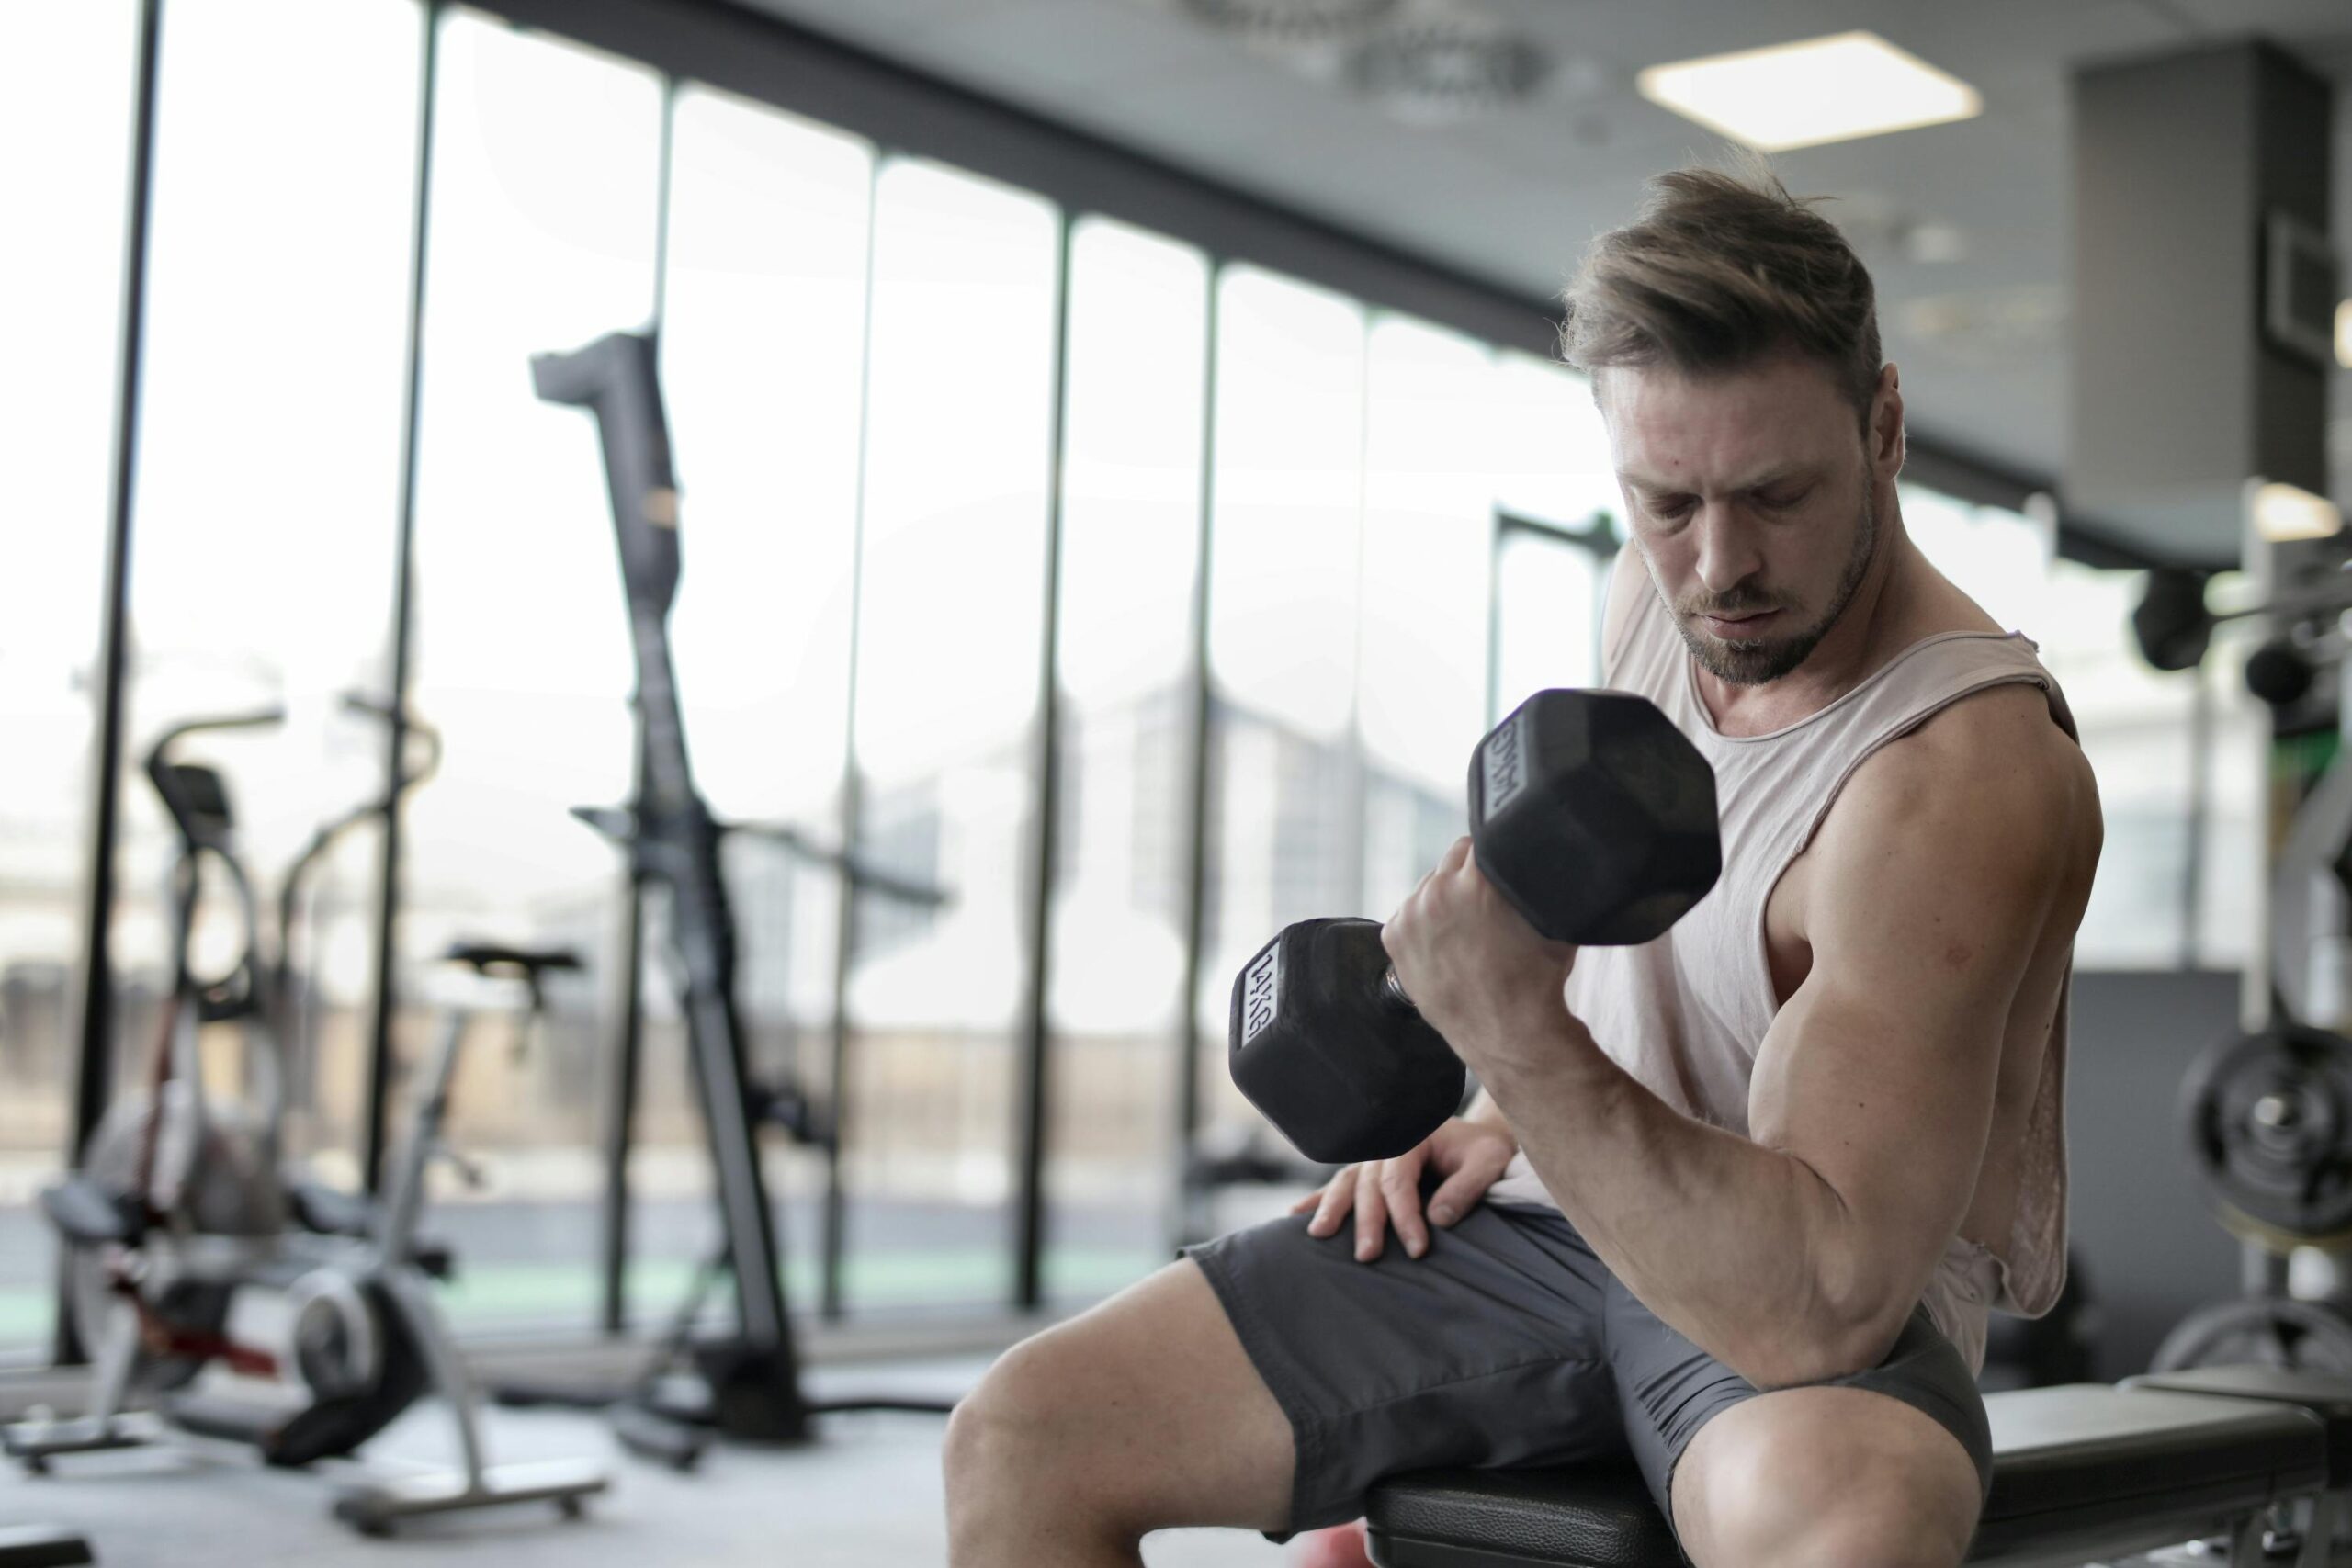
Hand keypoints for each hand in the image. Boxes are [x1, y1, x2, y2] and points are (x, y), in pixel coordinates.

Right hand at [1290, 1116, 1519, 1261]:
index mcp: (1413, 1138)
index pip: (1400, 1181)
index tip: (1418, 1250)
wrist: (1478, 1141)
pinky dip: (1319, 1200)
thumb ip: (1466, 1187)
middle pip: (1368, 1185)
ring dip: (1332, 1209)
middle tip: (1367, 1256)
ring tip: (1319, 1235)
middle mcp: (1387, 1147)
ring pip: (1347, 1183)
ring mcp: (1373, 1160)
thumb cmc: (1484, 1152)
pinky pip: (1340, 1185)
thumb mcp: (1488, 1162)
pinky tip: (1296, 1215)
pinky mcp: (1368, 1174)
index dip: (1405, 1216)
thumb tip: (1438, 1219)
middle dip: (1366, 1221)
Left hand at [1382, 835, 1578, 1078]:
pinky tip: (1447, 945)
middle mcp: (1438, 891)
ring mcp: (1411, 915)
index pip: (1481, 840)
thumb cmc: (1537, 978)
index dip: (1496, 852)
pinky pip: (1410, 914)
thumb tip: (1540, 854)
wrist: (1508, 1032)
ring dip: (1445, 898)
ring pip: (1429, 887)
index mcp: (1477, 880)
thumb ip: (1538, 880)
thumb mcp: (1551, 918)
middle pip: (1452, 860)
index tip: (1501, 869)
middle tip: (1487, 905)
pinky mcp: (1394, 937)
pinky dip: (1424, 924)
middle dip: (1469, 876)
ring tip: (1468, 930)